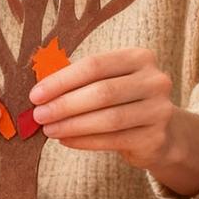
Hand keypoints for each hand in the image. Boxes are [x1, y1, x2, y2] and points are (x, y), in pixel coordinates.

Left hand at [29, 47, 198, 195]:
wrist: (162, 131)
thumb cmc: (124, 101)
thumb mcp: (109, 81)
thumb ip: (80, 80)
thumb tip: (39, 91)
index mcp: (139, 58)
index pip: (95, 65)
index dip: (62, 80)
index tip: (36, 94)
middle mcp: (154, 81)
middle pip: (102, 92)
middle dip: (65, 104)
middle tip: (39, 115)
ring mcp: (159, 110)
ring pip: (108, 119)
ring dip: (72, 125)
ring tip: (49, 130)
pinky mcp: (155, 137)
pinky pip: (113, 140)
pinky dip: (85, 141)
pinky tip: (66, 140)